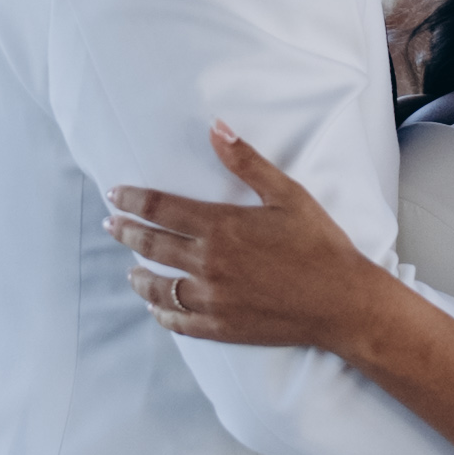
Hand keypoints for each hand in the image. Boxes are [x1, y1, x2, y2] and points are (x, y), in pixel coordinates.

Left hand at [112, 130, 382, 360]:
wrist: (342, 302)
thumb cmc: (320, 245)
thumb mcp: (288, 195)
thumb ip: (247, 162)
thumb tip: (216, 127)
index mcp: (221, 227)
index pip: (160, 208)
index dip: (133, 199)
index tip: (115, 194)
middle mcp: (208, 263)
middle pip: (151, 245)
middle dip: (126, 232)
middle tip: (111, 224)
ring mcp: (212, 299)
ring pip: (159, 287)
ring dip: (139, 276)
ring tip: (130, 270)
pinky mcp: (221, 327)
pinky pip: (179, 321)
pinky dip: (162, 313)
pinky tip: (156, 308)